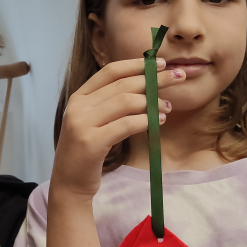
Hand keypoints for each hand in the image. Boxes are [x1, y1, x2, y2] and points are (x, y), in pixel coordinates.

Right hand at [51, 58, 182, 198]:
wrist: (69, 183)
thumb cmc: (86, 152)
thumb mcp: (92, 121)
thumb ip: (109, 103)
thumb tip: (145, 84)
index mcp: (78, 97)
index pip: (110, 71)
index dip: (137, 64)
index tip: (160, 63)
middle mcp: (78, 107)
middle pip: (123, 84)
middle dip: (154, 79)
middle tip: (177, 77)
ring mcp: (82, 124)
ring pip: (126, 102)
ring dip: (152, 102)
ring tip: (167, 108)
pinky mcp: (92, 143)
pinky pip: (126, 124)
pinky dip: (146, 120)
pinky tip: (158, 121)